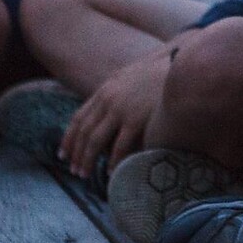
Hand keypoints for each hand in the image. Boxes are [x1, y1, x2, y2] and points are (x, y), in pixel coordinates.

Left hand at [58, 43, 174, 176]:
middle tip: (74, 171)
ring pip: (95, 141)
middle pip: (84, 132)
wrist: (179, 67)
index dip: (69, 138)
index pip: (79, 118)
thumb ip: (117, 92)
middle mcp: (108, 99)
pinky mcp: (136, 120)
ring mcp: (121, 110)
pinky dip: (113, 162)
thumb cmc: (158, 75)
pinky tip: (111, 172)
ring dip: (87, 160)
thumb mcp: (130, 78)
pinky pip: (119, 147)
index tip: (63, 154)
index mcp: (105, 90)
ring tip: (85, 175)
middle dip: (76, 154)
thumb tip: (108, 111)